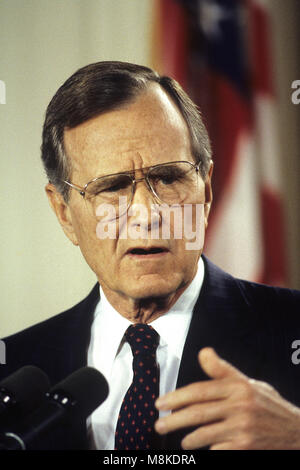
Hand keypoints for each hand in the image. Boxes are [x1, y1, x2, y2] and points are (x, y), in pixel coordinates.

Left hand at [154, 347, 299, 449]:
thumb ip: (222, 370)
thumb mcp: (247, 383)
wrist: (295, 429)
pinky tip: (202, 449)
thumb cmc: (267, 404)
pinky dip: (207, 450)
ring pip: (204, 434)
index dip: (177, 397)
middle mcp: (239, 405)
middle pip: (198, 413)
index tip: (161, 403)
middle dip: (174, 419)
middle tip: (158, 425)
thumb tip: (203, 352)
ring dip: (187, 439)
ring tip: (180, 441)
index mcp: (237, 386)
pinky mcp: (246, 446)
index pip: (199, 390)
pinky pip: (218, 449)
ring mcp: (243, 427)